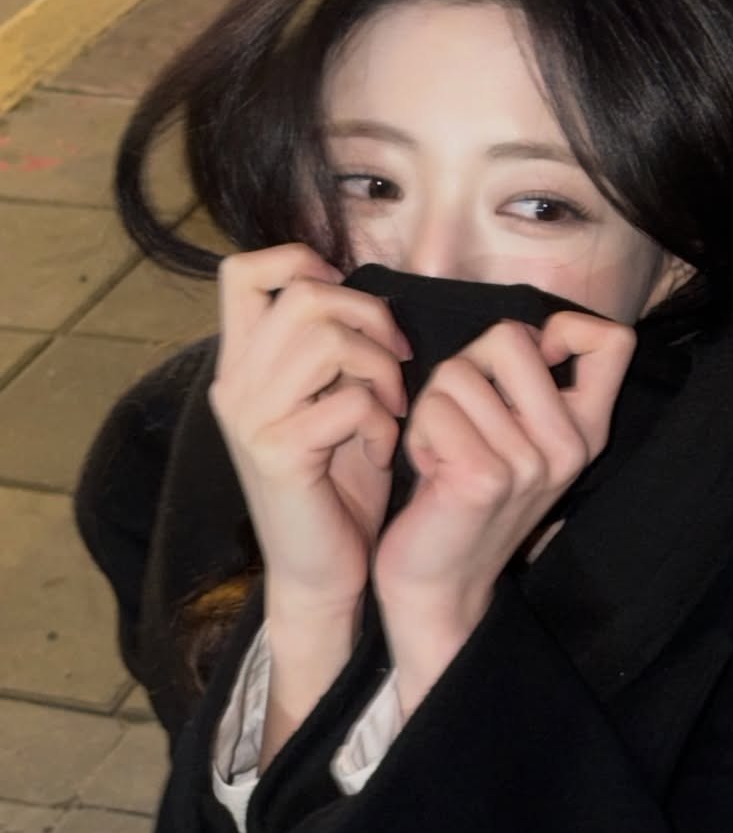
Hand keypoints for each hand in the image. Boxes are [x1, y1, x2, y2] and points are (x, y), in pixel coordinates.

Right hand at [209, 244, 411, 620]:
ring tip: (392, 408)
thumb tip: (367, 296)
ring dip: (381, 369)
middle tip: (397, 360)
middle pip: (302, 296)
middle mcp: (235, 384)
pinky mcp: (278, 453)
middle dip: (369, 316)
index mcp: (244, 364)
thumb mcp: (332, 401)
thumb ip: (334, 348)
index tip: (347, 294)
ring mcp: (251, 418)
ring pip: (328, 340)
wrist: (323, 573)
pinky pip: (349, 402)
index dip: (299, 260)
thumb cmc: (338, 484)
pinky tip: (384, 452)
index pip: (242, 272)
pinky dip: (383, 422)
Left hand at [373, 311, 635, 715]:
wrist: (441, 585)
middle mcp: (569, 445)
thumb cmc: (467, 494)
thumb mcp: (520, 436)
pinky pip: (435, 409)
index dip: (563, 328)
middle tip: (462, 417)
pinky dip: (418, 434)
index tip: (532, 363)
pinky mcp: (484, 478)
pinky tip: (431, 472)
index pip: (613, 340)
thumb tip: (529, 332)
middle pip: (512, 336)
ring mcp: (530, 463)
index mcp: (586, 430)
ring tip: (444, 452)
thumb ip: (533, 382)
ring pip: (458, 372)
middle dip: (467, 365)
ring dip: (434, 407)